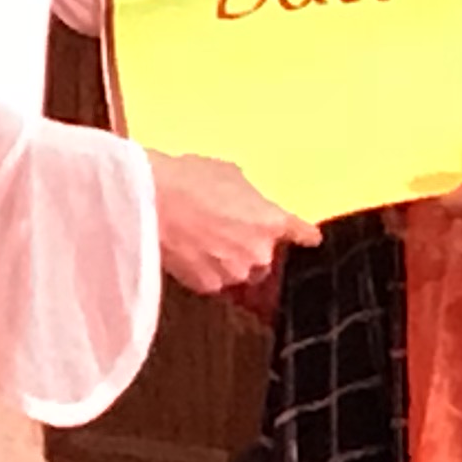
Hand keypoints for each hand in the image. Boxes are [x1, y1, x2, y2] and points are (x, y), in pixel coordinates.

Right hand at [151, 153, 318, 298]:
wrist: (151, 201)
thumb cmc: (189, 180)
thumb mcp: (230, 175)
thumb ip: (249, 198)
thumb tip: (246, 204)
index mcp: (272, 221)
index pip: (301, 234)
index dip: (305, 236)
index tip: (310, 239)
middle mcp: (259, 252)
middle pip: (267, 257)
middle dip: (252, 247)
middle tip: (226, 230)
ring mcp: (234, 273)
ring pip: (240, 272)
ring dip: (229, 260)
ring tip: (203, 238)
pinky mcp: (208, 286)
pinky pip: (215, 280)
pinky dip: (206, 270)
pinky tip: (190, 251)